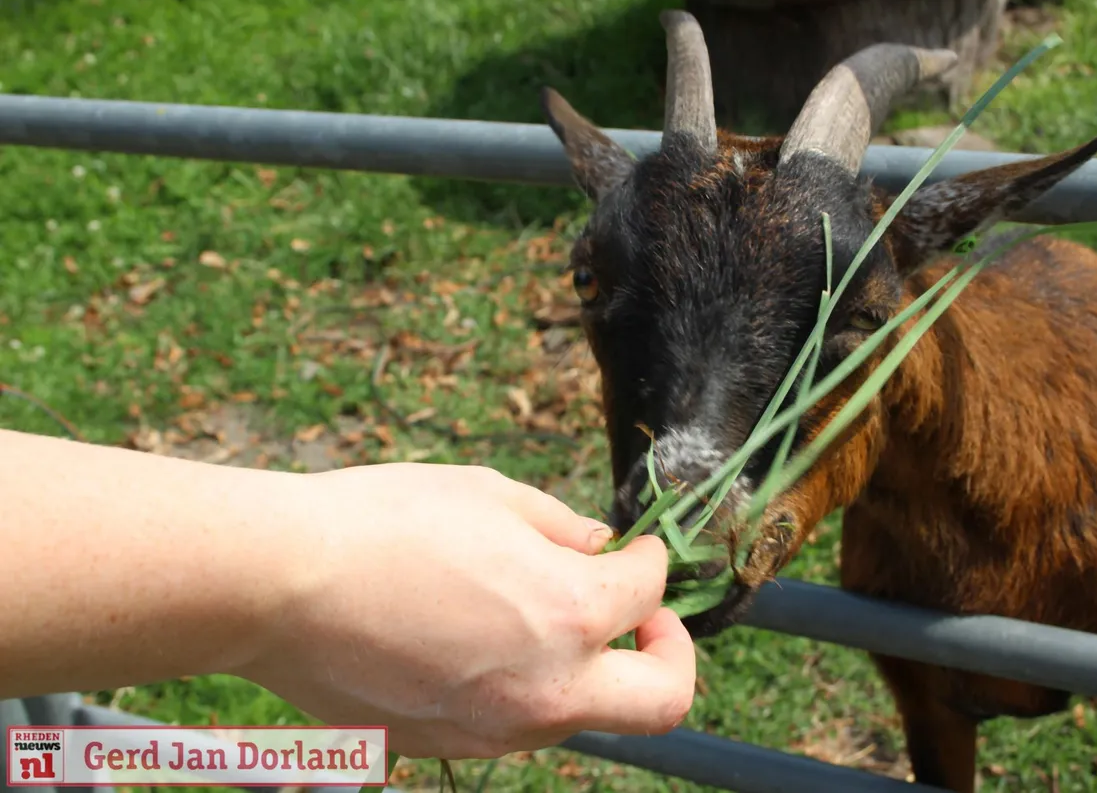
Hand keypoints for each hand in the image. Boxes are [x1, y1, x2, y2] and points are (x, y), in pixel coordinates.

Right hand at [235, 462, 695, 759]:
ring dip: (589, 669)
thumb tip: (598, 547)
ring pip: (582, 715)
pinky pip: (512, 725)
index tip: (635, 548)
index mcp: (569, 616)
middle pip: (663, 702)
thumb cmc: (383, 522)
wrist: (277, 584)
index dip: (651, 560)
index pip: (650, 592)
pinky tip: (481, 641)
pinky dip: (523, 687)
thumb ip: (562, 527)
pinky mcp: (444, 747)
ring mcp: (494, 732)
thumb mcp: (490, 496)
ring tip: (544, 616)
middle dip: (671, 654)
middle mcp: (546, 690)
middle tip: (645, 617)